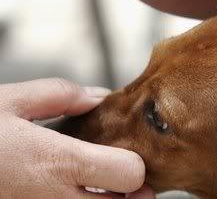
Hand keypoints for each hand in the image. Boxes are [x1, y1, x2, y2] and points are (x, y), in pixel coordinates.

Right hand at [0, 78, 153, 198]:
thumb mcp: (8, 102)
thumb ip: (61, 95)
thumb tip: (99, 97)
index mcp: (57, 161)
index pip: (131, 174)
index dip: (135, 164)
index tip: (124, 153)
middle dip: (131, 192)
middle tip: (117, 176)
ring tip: (96, 185)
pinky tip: (72, 193)